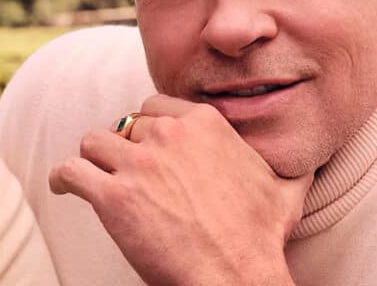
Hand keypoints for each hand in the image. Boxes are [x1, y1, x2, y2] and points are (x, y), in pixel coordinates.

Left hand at [49, 94, 312, 285]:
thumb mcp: (287, 191)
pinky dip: (63, 179)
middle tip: (125, 174)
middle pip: (124, 125)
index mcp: (203, 123)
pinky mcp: (113, 197)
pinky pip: (71, 172)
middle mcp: (168, 135)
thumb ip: (293, 166)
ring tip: (91, 177)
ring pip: (93, 142)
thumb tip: (313, 159)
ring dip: (92, 160)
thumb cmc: (260, 239)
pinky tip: (64, 187)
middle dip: (123, 148)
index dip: (147, 128)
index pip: (154, 107)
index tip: (145, 148)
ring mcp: (138, 164)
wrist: (236, 277)